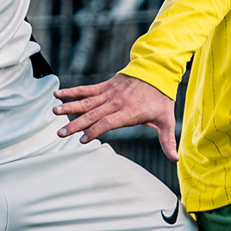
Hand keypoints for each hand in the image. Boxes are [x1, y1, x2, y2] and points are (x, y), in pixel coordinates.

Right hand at [56, 72, 176, 154]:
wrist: (157, 71)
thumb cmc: (161, 98)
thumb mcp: (167, 120)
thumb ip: (168, 141)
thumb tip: (176, 159)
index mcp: (128, 112)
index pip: (108, 123)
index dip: (95, 131)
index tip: (83, 140)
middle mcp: (116, 103)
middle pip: (92, 114)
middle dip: (76, 124)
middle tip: (61, 133)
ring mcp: (109, 93)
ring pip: (86, 102)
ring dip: (70, 107)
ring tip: (54, 112)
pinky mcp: (105, 86)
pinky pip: (86, 89)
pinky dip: (72, 92)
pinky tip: (58, 94)